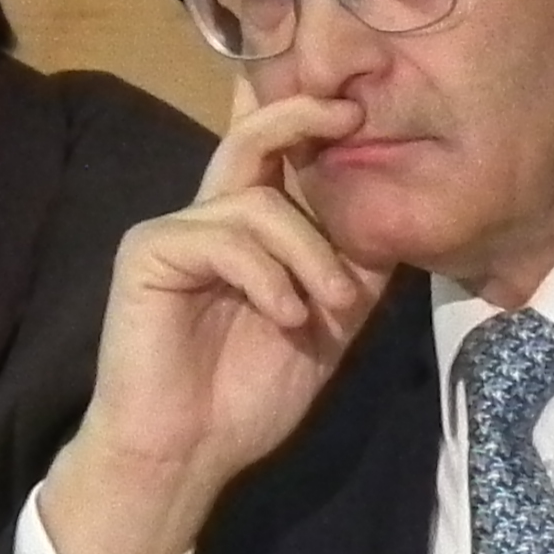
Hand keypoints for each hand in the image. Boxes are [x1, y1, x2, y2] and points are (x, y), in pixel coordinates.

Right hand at [41, 92, 393, 553]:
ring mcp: (176, 231)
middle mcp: (211, 218)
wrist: (189, 453)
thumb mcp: (327, 322)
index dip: (305, 118)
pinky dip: (266, 276)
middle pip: (252, 138)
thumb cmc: (251, 394)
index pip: (274, 156)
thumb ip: (355, 267)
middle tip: (349, 112)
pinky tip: (286, 316)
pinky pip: (223, 237)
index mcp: (250, 231)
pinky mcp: (150, 251)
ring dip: (310, 252)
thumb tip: (404, 215)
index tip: (357, 99)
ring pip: (258, 201)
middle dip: (301, 116)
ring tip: (331, 306)